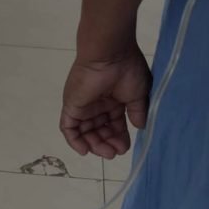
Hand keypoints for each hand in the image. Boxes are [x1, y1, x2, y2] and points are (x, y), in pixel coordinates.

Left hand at [60, 41, 151, 159]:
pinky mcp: (72, 106)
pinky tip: (85, 150)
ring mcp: (84, 106)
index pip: (114, 125)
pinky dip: (74, 141)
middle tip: (114, 153)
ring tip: (105, 153)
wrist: (110, 55)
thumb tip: (140, 127)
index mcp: (114, 100)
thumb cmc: (127, 70)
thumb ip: (137, 111)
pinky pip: (69, 127)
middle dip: (107, 143)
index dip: (119, 138)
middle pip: (99, 131)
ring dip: (94, 145)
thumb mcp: (139, 94)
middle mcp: (98, 104)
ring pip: (85, 132)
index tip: (125, 148)